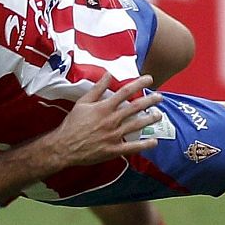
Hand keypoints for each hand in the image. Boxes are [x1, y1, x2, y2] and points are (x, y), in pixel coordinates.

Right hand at [48, 75, 163, 167]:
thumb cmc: (72, 124)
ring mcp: (114, 135)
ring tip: (159, 114)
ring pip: (137, 125)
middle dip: (149, 101)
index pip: (125, 92)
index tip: (149, 79)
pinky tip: (154, 142)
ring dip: (150, 119)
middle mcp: (111, 120)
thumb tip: (108, 74)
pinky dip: (144, 145)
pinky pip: (132, 147)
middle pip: (135, 108)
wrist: (64, 146)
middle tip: (159, 97)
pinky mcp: (114, 149)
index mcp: (104, 107)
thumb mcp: (82, 103)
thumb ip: (97, 89)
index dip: (139, 84)